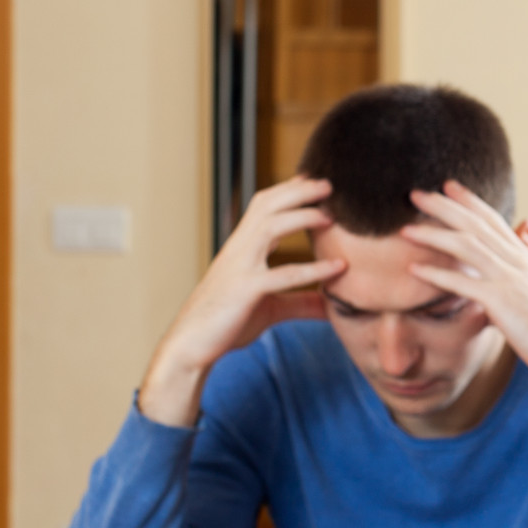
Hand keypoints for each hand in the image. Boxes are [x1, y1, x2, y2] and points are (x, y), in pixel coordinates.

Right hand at [139, 177, 342, 426]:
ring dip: (302, 216)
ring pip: (270, 227)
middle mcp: (239, 251)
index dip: (288, 190)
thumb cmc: (225, 324)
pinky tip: (338, 267)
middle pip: (266, 205)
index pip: (263, 206)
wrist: (190, 348)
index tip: (313, 179)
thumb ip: (300, 302)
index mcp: (241, 249)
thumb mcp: (269, 308)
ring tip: (330, 216)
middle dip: (297, 190)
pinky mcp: (244, 291)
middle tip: (328, 184)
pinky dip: (313, 269)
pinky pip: (282, 275)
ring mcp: (240, 268)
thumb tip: (330, 304)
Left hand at [400, 181, 527, 400]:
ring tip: (406, 230)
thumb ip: (526, 256)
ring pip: (466, 246)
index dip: (469, 200)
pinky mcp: (500, 302)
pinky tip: (413, 270)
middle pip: (474, 225)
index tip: (447, 186)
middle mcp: (517, 261)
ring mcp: (509, 279)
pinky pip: (462, 284)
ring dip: (433, 235)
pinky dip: (436, 275)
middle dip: (443, 207)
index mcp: (524, 256)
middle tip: (415, 195)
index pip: (492, 219)